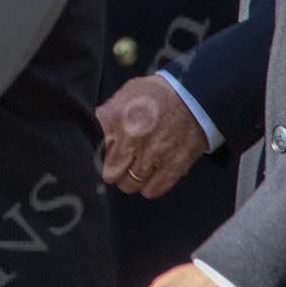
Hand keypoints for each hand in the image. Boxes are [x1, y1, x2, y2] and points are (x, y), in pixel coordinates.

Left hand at [97, 75, 209, 196]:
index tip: (103, 156)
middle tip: (120, 164)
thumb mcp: (124, 96)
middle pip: (111, 174)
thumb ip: (106, 115)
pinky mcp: (172, 167)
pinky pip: (152, 191)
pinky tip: (151, 174)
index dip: (98, 156)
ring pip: (130, 185)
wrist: (193, 97)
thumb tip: (92, 130)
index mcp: (117, 119)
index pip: (94, 150)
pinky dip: (149, 186)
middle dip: (113, 172)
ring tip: (136, 168)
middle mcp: (132, 139)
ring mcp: (153, 155)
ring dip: (131, 180)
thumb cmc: (156, 96)